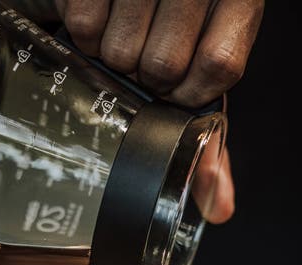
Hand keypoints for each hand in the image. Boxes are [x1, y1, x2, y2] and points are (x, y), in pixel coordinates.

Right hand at [54, 1, 263, 222]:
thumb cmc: (172, 29)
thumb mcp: (202, 70)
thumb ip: (210, 142)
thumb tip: (219, 209)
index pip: (218, 67)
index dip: (189, 91)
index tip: (176, 88)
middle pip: (164, 67)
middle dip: (145, 79)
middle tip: (143, 62)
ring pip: (121, 51)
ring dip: (111, 58)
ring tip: (120, 36)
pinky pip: (83, 24)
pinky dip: (83, 32)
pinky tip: (100, 17)